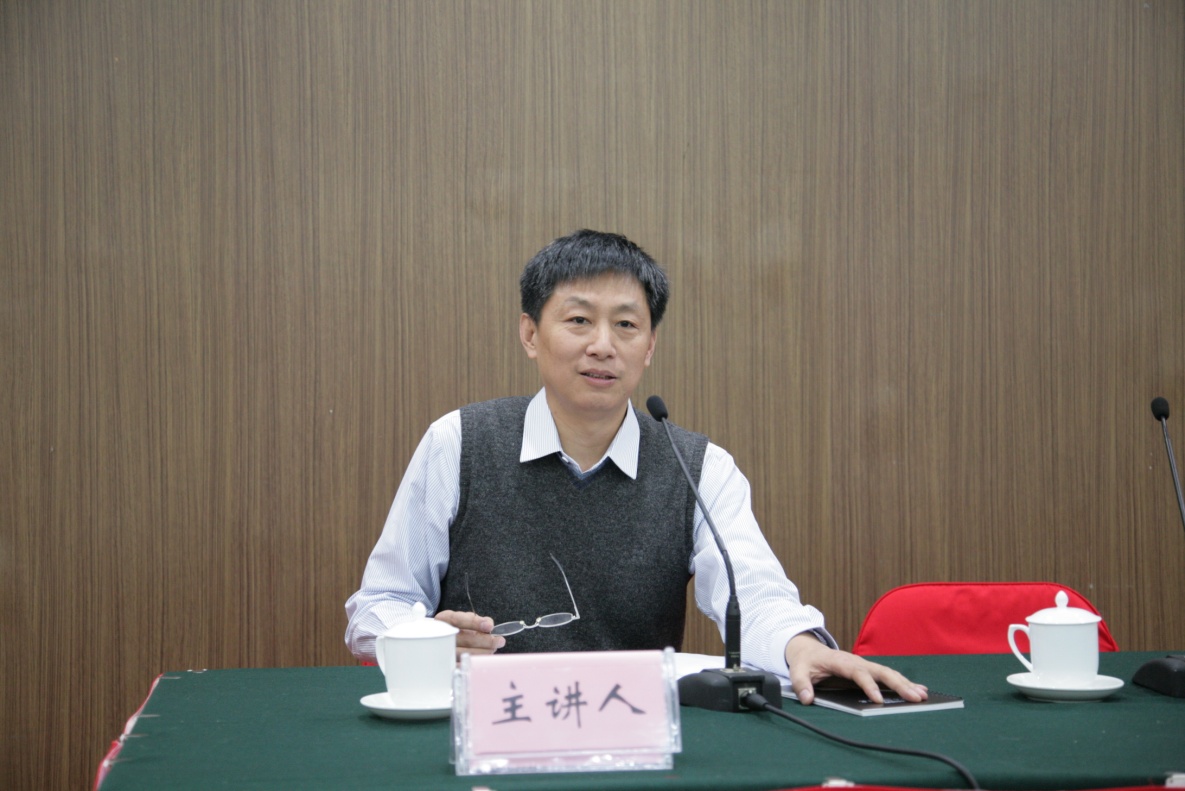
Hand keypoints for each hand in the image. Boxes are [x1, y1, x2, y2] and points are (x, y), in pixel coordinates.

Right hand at [434, 610, 505, 659]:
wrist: (438, 642)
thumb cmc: (454, 628)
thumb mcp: (463, 619)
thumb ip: (475, 619)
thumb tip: (489, 624)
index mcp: (444, 620)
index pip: (457, 620)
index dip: (474, 622)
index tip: (489, 626)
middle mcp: (441, 635)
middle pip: (464, 639)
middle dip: (485, 640)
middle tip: (499, 641)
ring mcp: (442, 652)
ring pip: (464, 654)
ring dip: (483, 652)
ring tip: (493, 649)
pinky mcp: (446, 665)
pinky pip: (462, 666)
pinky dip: (475, 662)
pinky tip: (484, 660)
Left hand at [784, 633, 927, 704]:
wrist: (808, 648)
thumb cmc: (805, 660)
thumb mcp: (798, 670)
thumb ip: (801, 683)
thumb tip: (806, 699)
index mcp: (841, 662)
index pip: (858, 673)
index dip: (868, 686)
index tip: (877, 699)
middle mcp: (857, 662)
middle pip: (881, 671)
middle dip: (898, 684)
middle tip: (915, 697)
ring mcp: (864, 665)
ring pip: (888, 673)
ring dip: (906, 683)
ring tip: (922, 695)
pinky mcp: (868, 669)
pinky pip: (888, 675)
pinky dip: (904, 682)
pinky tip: (920, 689)